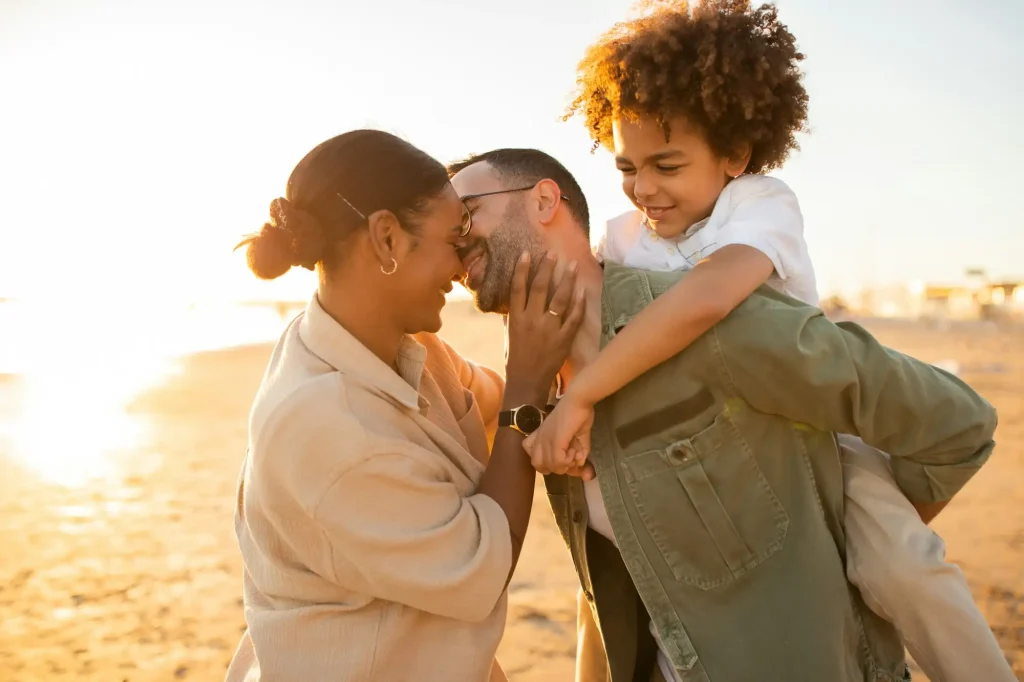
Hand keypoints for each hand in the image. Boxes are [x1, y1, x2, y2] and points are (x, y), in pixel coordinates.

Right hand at [504, 251, 584, 402]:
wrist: (526, 382)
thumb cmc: (516, 357)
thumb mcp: (510, 333)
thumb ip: (514, 314)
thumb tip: (517, 295)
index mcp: (516, 318)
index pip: (517, 288)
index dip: (522, 269)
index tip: (527, 253)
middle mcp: (532, 321)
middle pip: (540, 288)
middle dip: (547, 268)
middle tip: (553, 253)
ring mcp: (549, 330)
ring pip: (560, 299)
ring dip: (567, 280)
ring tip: (572, 266)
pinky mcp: (563, 339)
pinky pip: (574, 317)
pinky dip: (579, 303)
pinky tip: (582, 290)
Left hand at [523, 391, 594, 475]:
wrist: (578, 400)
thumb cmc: (578, 415)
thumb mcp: (578, 438)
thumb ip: (579, 453)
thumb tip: (582, 466)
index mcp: (541, 437)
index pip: (533, 458)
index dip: (548, 463)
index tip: (563, 457)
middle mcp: (539, 439)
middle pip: (538, 466)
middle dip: (555, 467)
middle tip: (569, 459)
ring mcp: (545, 440)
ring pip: (549, 466)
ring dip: (565, 464)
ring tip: (574, 452)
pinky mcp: (555, 441)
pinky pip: (558, 461)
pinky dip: (569, 460)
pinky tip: (575, 450)